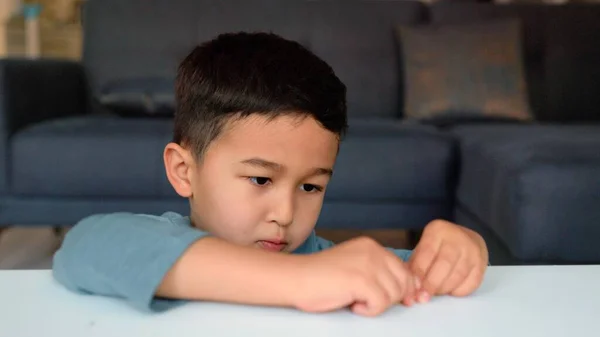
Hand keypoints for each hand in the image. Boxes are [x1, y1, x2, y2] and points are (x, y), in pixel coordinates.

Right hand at [294, 236, 416, 316]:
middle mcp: (373, 251)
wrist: (295, 278)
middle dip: (394, 298)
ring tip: (357, 301)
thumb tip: (410, 292)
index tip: (401, 300)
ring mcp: (368, 264)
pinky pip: (380, 304)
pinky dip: (368, 310)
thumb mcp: (355, 268)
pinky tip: (353, 305)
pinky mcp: (361, 279)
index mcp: (371, 246)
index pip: (404, 269)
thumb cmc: (320, 278)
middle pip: (404, 281)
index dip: (405, 288)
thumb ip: (379, 274)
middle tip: (372, 302)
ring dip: (378, 305)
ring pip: (394, 294)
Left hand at [409, 220, 487, 302]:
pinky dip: (458, 291)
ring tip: (435, 293)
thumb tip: (409, 286)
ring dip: (444, 289)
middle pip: (444, 264)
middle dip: (432, 284)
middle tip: (423, 298)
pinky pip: (471, 283)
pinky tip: (450, 291)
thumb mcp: (424, 247)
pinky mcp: (483, 263)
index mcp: (438, 230)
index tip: (413, 289)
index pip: (427, 252)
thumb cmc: (439, 246)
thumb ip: (415, 265)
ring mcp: (473, 249)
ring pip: (458, 275)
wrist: (466, 238)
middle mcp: (458, 237)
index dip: (419, 273)